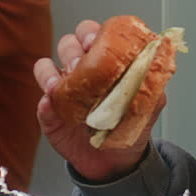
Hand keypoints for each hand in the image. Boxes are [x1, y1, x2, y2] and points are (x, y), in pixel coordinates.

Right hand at [34, 19, 165, 181]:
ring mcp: (62, 91)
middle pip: (67, 45)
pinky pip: (41, 103)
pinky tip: (51, 105)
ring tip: (59, 86)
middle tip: (79, 64)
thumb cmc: (128, 128)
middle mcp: (80, 72)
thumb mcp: (148, 107)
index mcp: (102, 63)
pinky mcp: (50, 114)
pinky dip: (45, 102)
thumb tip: (154, 67)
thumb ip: (152, 86)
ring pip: (45, 67)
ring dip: (50, 73)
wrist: (117, 163)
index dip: (92, 33)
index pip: (92, 35)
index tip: (96, 41)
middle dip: (71, 49)